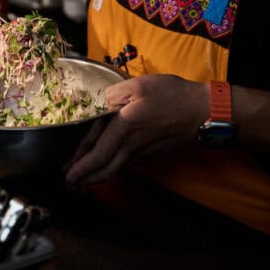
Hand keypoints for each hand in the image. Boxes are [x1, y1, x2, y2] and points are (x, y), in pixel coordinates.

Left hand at [64, 75, 208, 186]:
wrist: (202, 112)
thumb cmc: (171, 95)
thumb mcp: (138, 85)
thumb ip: (114, 94)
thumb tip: (101, 104)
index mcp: (124, 127)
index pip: (98, 153)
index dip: (81, 165)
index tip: (67, 174)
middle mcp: (132, 146)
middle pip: (105, 168)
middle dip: (85, 179)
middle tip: (70, 185)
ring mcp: (144, 153)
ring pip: (117, 170)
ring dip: (98, 179)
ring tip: (84, 183)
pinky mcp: (153, 154)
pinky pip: (128, 167)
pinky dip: (114, 172)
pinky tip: (110, 171)